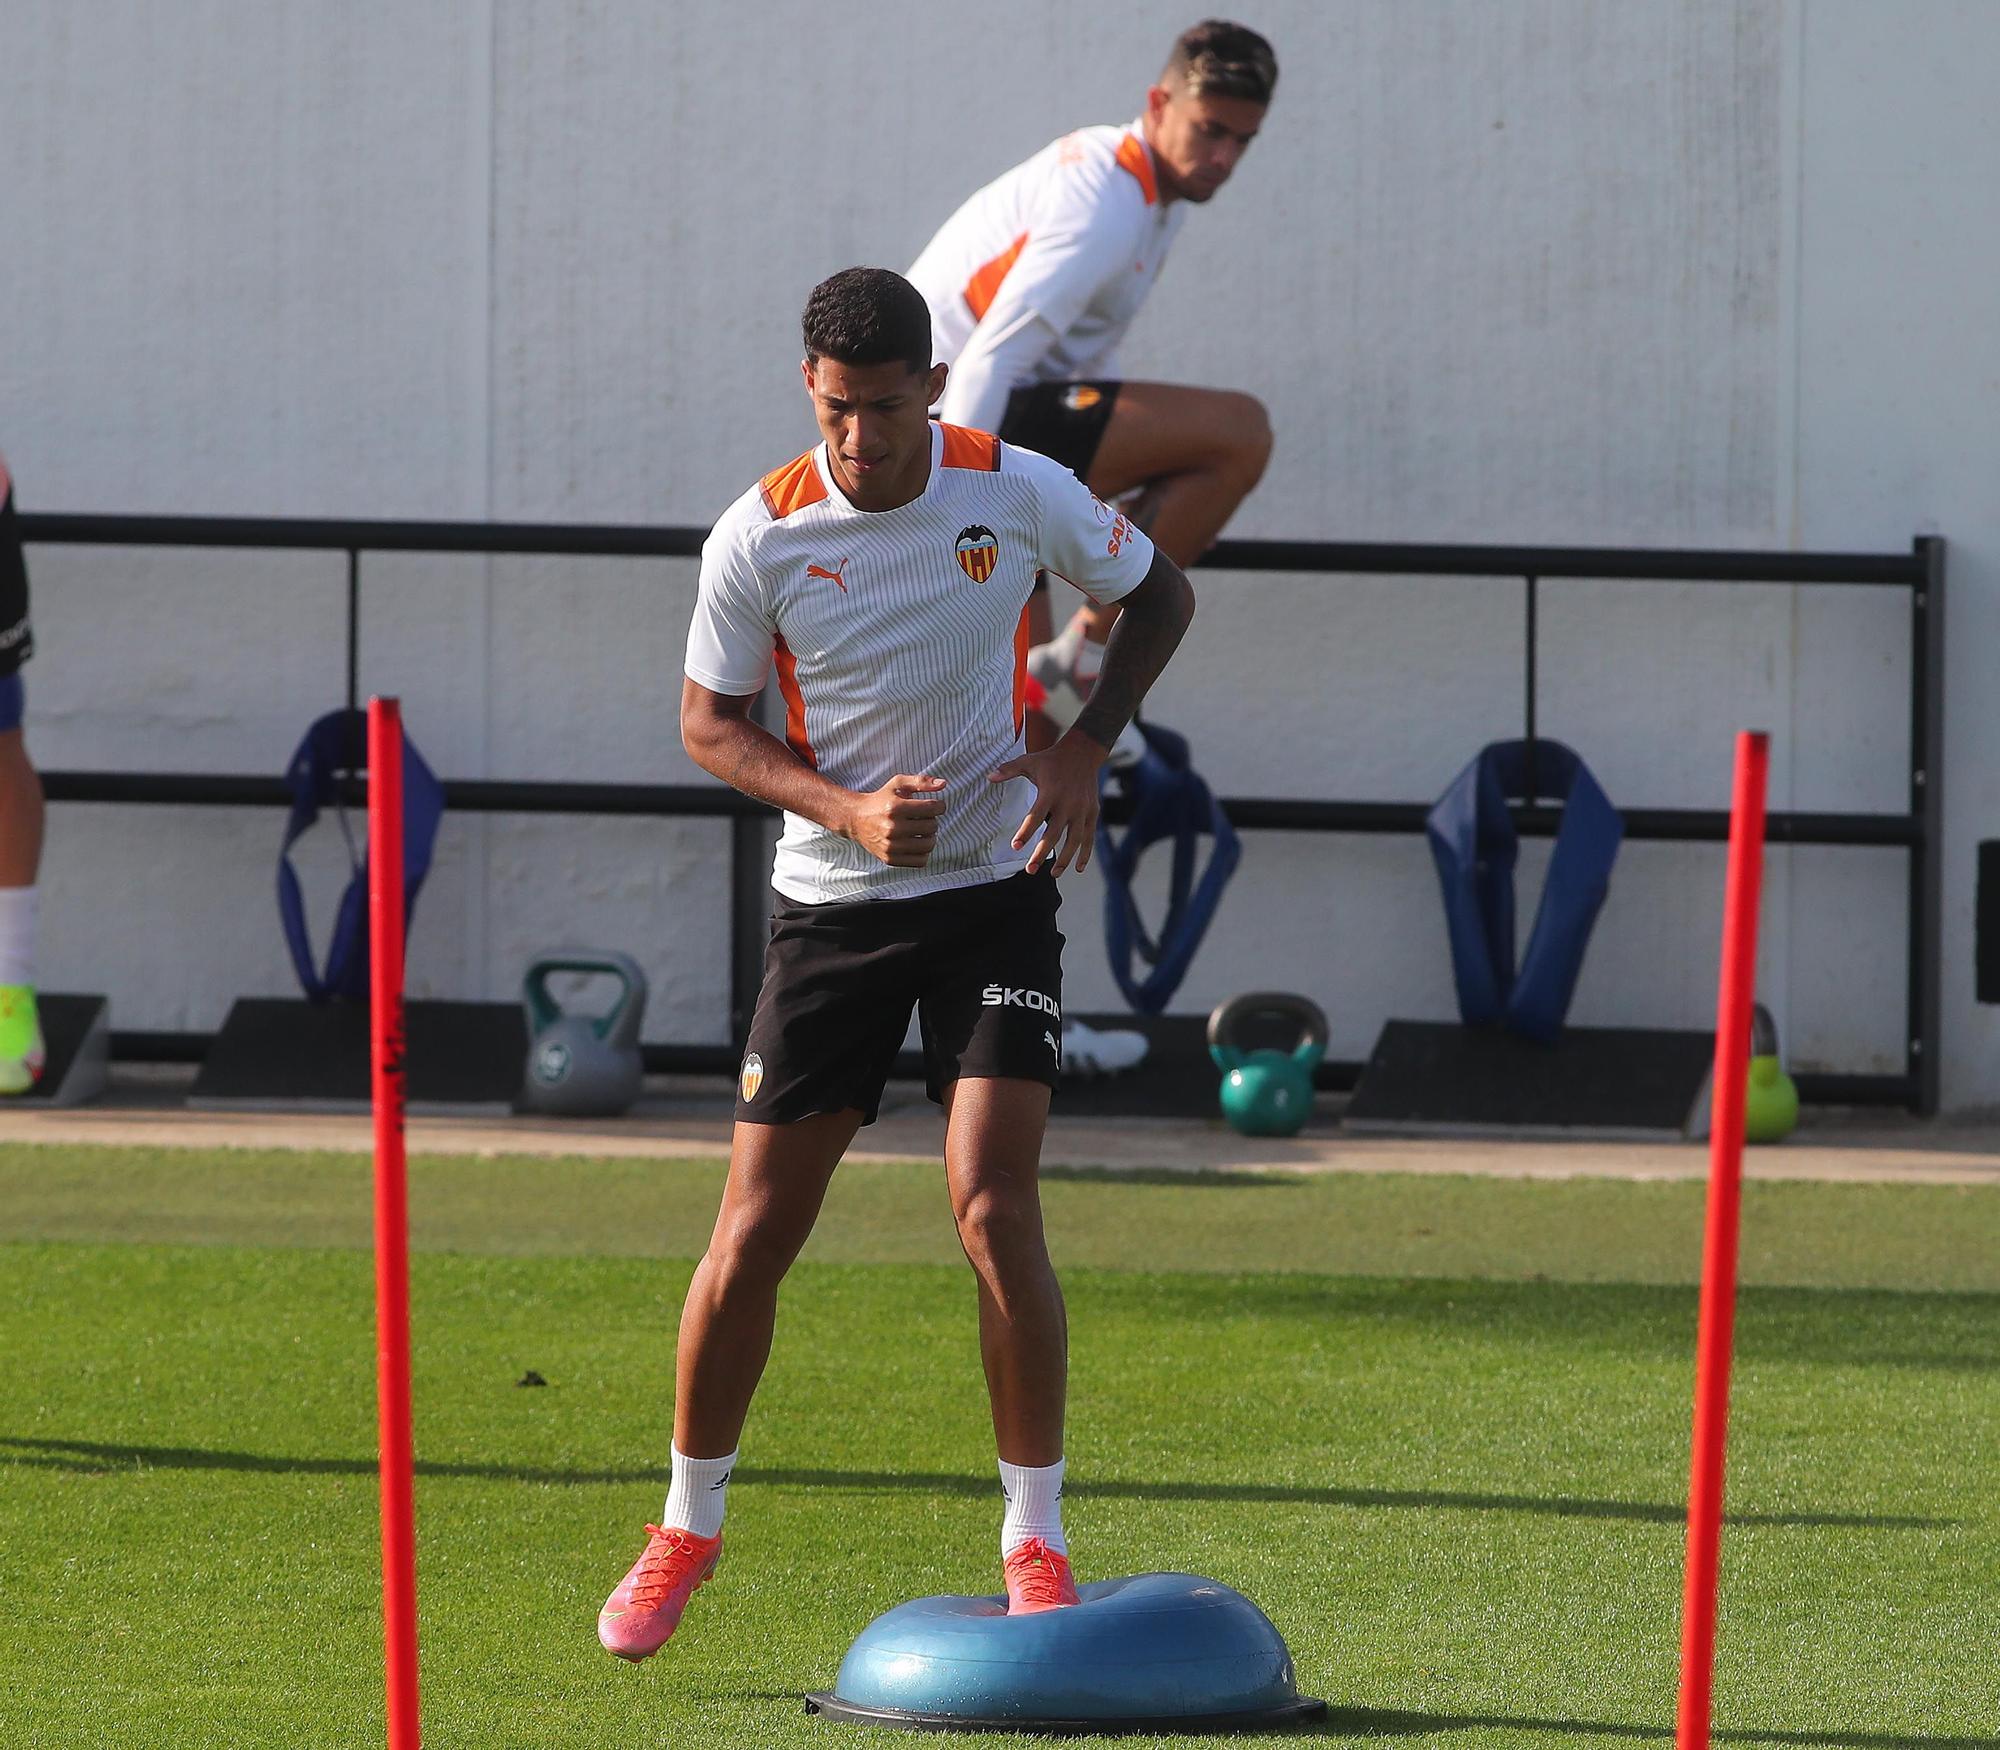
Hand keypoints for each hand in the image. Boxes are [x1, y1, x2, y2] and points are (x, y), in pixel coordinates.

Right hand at [842, 774, 946, 866]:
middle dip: (933, 821)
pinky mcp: (890, 858)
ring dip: (930, 837)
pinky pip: (920, 861)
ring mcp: (890, 845)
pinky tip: (917, 842)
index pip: (932, 809)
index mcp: (895, 807)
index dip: (940, 806)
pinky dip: (924, 852)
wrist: (856, 819)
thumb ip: (921, 781)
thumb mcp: (898, 784)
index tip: (936, 806)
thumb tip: (943, 784)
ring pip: (928, 845)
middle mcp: (892, 828)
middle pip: (932, 827)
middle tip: (925, 818)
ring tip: (923, 830)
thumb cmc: (881, 799)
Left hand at [988, 732, 1105, 874]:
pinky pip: (1089, 837)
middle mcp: (1068, 803)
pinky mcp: (1092, 813)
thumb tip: (989, 777)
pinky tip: (1078, 868)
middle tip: (1030, 870)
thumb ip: (1008, 770)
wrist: (1083, 753)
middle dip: (1042, 853)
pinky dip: (1085, 853)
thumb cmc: (1051, 760)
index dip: (1026, 832)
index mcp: (1050, 792)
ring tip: (1053, 874)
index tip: (1016, 846)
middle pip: (1054, 833)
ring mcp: (1082, 810)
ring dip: (1065, 859)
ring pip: (1074, 839)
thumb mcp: (1029, 761)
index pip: (1036, 816)